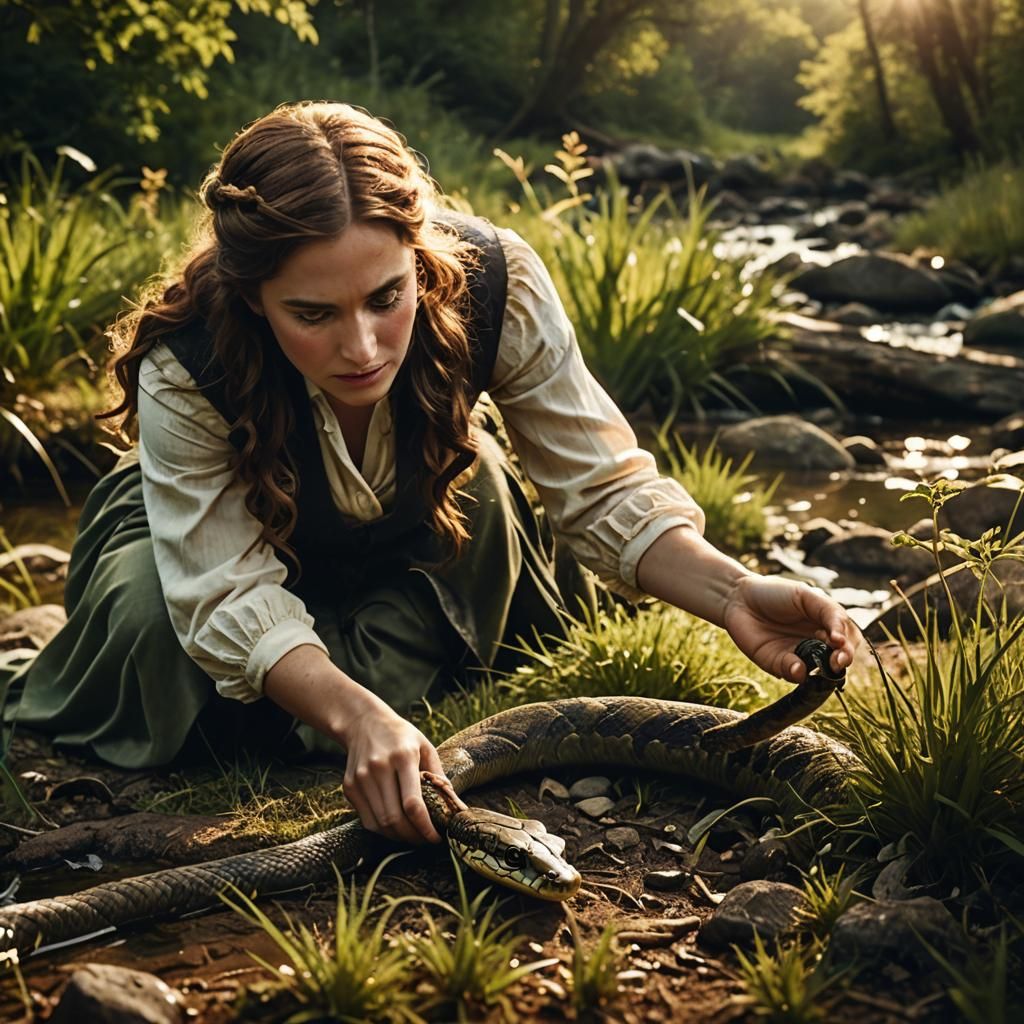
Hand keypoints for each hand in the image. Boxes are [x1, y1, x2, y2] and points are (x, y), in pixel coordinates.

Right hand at [338, 694, 445, 845]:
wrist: (363, 722)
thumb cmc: (401, 736)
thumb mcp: (425, 745)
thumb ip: (438, 774)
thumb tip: (453, 804)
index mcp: (403, 757)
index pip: (412, 803)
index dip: (425, 827)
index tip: (436, 837)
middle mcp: (379, 768)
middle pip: (395, 818)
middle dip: (413, 837)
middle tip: (426, 841)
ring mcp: (361, 779)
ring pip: (380, 824)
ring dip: (399, 838)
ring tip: (413, 836)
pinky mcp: (350, 787)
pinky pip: (367, 820)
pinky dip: (383, 830)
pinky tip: (396, 828)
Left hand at [721, 575, 858, 682]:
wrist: (739, 598)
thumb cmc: (775, 592)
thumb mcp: (805, 595)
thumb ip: (827, 613)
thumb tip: (839, 640)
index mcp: (826, 625)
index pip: (847, 640)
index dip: (848, 644)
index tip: (840, 643)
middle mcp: (816, 643)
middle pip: (839, 658)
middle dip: (842, 660)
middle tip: (839, 660)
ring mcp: (799, 655)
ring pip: (819, 671)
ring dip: (824, 671)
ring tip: (826, 663)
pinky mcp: (779, 664)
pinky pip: (794, 674)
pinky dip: (798, 673)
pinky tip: (797, 666)